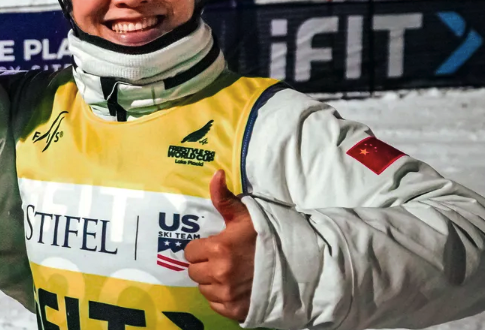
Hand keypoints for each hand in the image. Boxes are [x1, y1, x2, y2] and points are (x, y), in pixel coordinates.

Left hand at [184, 170, 256, 321]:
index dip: (200, 248)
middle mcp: (219, 273)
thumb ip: (223, 198)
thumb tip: (215, 174)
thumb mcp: (245, 215)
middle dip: (204, 264)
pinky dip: (222, 298)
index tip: (214, 246)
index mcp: (217, 249)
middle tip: (221, 259)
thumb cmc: (266, 237)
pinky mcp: (235, 310)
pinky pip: (215, 304)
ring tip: (229, 273)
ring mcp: (227, 294)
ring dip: (212, 282)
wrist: (295, 265)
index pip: (189, 252)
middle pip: (194, 271)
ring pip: (204, 288)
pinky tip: (234, 288)